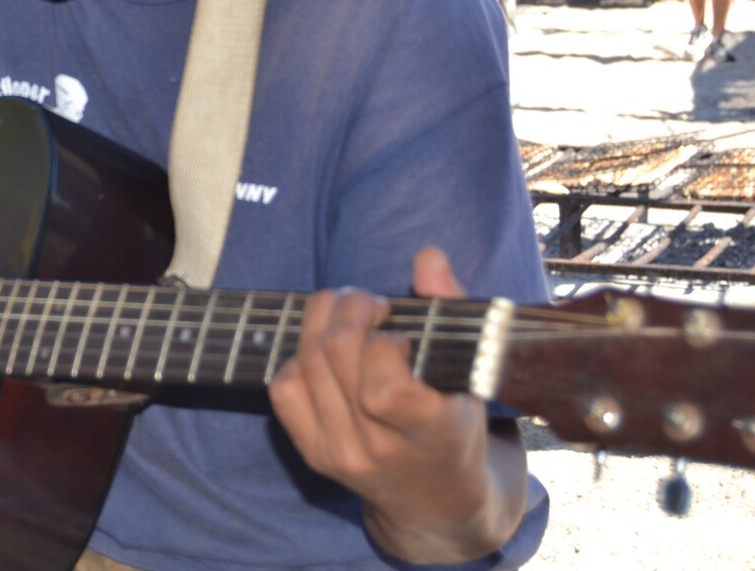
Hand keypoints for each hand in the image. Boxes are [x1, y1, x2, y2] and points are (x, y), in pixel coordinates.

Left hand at [268, 247, 514, 562]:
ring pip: (306, 364)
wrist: (436, 498)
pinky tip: (325, 352)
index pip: (383, 386)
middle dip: (348, 308)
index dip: (385, 343)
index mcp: (429, 433)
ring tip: (349, 316)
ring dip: (322, 322)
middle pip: (334, 357)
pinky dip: (298, 358)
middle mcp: (376, 449)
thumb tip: (427, 257)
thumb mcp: (471, 372)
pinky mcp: (312, 453)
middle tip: (370, 303)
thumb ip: (449, 308)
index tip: (402, 333)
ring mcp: (338, 453)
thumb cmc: (457, 423)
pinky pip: (283, 388)